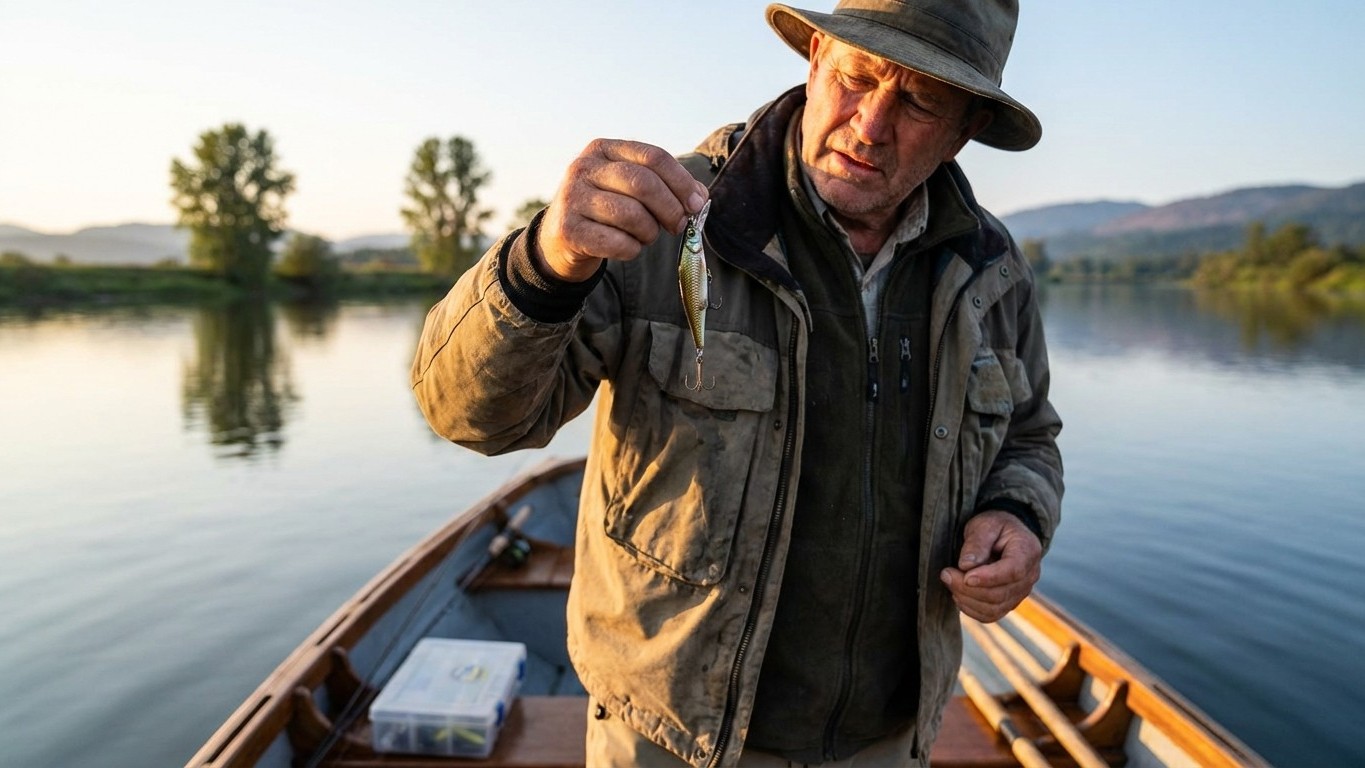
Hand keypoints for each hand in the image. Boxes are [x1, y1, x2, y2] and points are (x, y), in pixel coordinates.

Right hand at [535, 139, 708, 281]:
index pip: (653, 157)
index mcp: (603, 149)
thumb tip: (699, 197)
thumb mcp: (630, 189)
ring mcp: (572, 197)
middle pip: (643, 183)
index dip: (681, 181)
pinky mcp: (568, 229)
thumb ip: (666, 186)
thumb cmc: (606, 211)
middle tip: (678, 225)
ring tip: (646, 236)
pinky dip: (632, 249)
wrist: (560, 239)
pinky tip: (628, 247)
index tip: (697, 203)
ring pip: (631, 215)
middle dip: (670, 208)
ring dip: (649, 232)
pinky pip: (617, 242)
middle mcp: (584, 167)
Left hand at [939, 510, 1041, 622]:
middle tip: (946, 574)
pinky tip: (958, 594)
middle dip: (969, 588)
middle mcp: (1029, 576)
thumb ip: (977, 542)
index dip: (988, 578)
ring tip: (950, 581)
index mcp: (1027, 551)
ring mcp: (1020, 592)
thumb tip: (966, 566)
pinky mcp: (1008, 602)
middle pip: (1001, 594)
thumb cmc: (994, 527)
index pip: (1013, 571)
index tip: (965, 576)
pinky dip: (971, 609)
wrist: (1004, 536)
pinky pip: (990, 615)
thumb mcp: (984, 524)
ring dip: (967, 599)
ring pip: (994, 608)